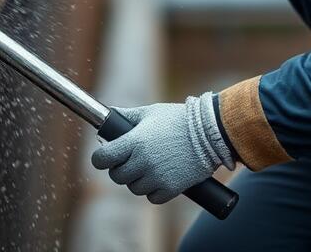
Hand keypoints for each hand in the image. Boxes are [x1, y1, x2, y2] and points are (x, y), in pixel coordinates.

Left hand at [91, 92, 233, 203]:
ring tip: (148, 168)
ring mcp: (156, 177)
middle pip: (116, 176)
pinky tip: (160, 178)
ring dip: (137, 180)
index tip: (104, 157)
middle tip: (129, 161)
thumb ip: (127, 116)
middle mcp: (143, 161)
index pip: (102, 158)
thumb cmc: (179, 119)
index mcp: (134, 141)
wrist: (210, 133)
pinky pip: (152, 197)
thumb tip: (108, 115)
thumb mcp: (151, 113)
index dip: (100, 158)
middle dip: (120, 169)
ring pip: (133, 188)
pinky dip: (154, 190)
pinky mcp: (170, 189)